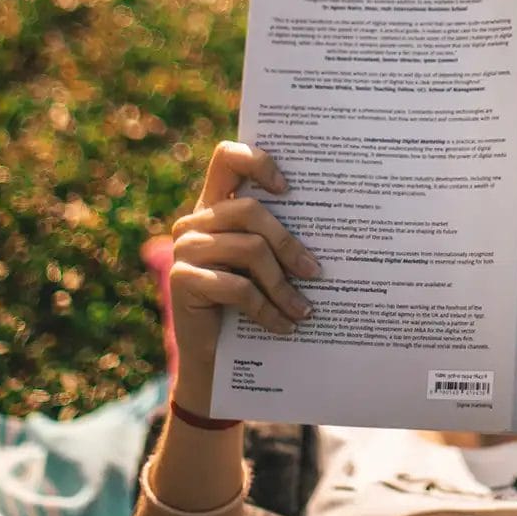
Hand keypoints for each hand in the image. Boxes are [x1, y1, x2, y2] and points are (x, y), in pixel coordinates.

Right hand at [168, 141, 320, 414]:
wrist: (213, 357)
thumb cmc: (248, 306)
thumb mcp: (264, 268)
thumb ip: (279, 241)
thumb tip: (334, 232)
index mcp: (216, 207)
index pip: (227, 159)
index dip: (257, 161)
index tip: (288, 187)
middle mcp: (196, 221)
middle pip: (251, 212)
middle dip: (290, 245)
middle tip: (317, 274)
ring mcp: (185, 248)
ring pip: (249, 250)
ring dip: (283, 286)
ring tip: (305, 311)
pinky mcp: (182, 279)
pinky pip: (237, 287)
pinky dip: (267, 310)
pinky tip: (285, 326)